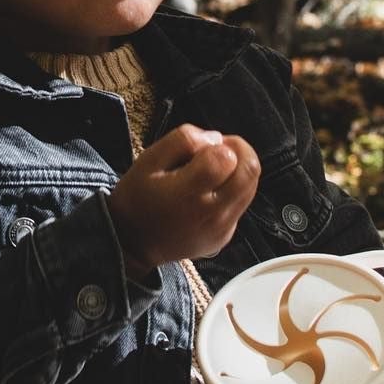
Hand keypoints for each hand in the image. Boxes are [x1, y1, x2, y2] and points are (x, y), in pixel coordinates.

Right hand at [108, 124, 258, 274]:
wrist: (132, 244)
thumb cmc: (137, 200)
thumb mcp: (147, 160)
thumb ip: (181, 141)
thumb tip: (214, 139)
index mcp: (188, 193)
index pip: (226, 158)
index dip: (218, 143)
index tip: (201, 146)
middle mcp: (211, 213)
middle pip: (250, 170)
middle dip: (239, 150)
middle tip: (217, 151)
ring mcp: (221, 228)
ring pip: (251, 186)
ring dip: (239, 170)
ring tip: (214, 170)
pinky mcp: (225, 236)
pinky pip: (241, 204)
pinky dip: (233, 190)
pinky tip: (209, 192)